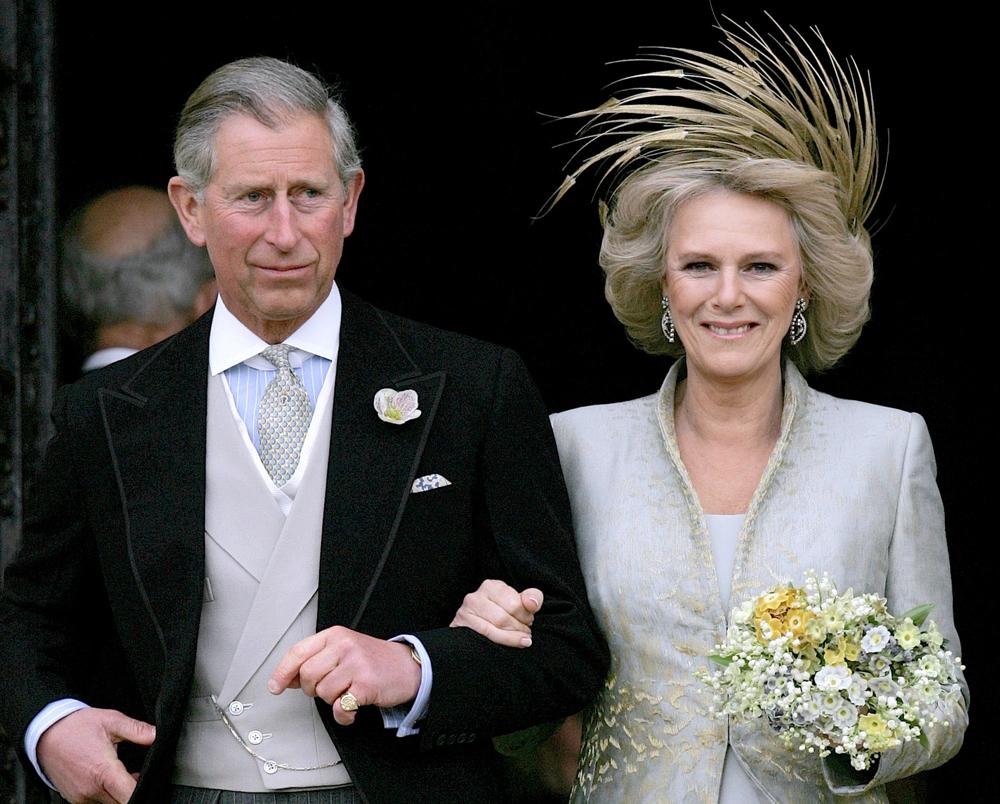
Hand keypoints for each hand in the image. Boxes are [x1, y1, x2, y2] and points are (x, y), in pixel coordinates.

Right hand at [37, 707, 154, 803]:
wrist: (46, 734)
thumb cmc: (77, 726)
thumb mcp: (111, 720)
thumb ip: (136, 729)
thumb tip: (157, 735)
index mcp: (103, 771)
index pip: (130, 795)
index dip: (144, 790)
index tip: (150, 780)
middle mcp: (91, 790)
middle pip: (122, 801)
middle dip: (134, 790)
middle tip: (138, 774)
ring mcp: (81, 797)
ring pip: (110, 803)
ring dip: (120, 793)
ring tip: (123, 773)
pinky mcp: (74, 799)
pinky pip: (97, 802)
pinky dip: (107, 794)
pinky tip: (110, 778)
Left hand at [268, 626, 420, 725]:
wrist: (408, 666)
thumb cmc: (373, 659)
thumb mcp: (344, 650)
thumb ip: (317, 659)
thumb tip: (288, 678)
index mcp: (335, 635)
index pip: (298, 652)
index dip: (282, 672)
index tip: (275, 686)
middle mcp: (344, 646)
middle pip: (308, 675)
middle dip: (313, 689)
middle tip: (329, 688)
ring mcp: (356, 664)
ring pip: (323, 692)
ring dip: (332, 700)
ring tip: (346, 692)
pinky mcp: (366, 684)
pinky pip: (340, 707)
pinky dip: (343, 715)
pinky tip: (351, 709)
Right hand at [450, 579, 543, 647]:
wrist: (477, 630)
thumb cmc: (503, 614)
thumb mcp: (519, 602)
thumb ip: (532, 598)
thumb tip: (532, 603)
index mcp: (491, 586)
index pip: (514, 603)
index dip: (525, 615)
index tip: (529, 621)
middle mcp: (475, 596)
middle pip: (504, 617)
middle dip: (519, 627)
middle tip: (525, 632)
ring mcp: (465, 611)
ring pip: (495, 627)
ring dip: (512, 636)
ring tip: (522, 639)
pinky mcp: (460, 625)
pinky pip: (485, 635)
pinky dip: (502, 641)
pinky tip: (512, 643)